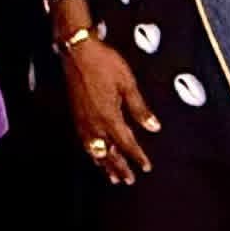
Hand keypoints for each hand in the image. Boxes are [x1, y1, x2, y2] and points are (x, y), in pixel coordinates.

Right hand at [59, 38, 160, 183]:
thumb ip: (140, 108)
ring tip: (111, 176)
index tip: (145, 166)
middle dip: (119, 168)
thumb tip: (153, 126)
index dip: (137, 156)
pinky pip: (84, 141)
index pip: (126, 143)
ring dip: (104, 164)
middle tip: (128, 180)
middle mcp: (94, 122)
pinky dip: (91, 152)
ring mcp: (83, 119)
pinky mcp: (76, 114)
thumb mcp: (128, 84)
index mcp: (109, 116)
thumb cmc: (103, 63)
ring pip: (94, 150)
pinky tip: (94, 154)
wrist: (78, 51)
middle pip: (108, 152)